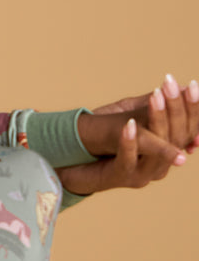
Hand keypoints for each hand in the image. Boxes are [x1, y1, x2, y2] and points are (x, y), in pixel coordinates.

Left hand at [60, 75, 198, 195]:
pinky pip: (128, 159)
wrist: (74, 165)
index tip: (193, 84)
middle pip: (177, 137)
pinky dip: (129, 141)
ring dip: (157, 119)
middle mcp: (160, 166)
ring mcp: (141, 174)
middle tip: (171, 83)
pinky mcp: (120, 177)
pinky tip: (128, 123)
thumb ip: (153, 106)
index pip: (188, 129)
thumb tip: (182, 85)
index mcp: (166, 153)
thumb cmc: (105, 140)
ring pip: (156, 149)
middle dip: (175, 108)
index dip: (193, 108)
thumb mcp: (132, 117)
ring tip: (155, 96)